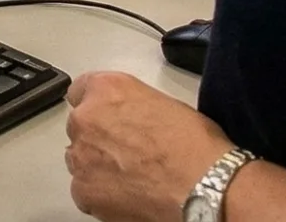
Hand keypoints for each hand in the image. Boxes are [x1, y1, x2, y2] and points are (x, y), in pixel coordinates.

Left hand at [65, 72, 227, 221]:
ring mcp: (81, 155)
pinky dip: (101, 194)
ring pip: (80, 158)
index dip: (98, 107)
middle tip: (129, 153)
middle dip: (99, 138)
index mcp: (107, 89)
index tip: (106, 117)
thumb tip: (132, 121)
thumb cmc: (197, 148)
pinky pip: (84, 189)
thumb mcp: (166, 106)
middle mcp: (86, 118)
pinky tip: (130, 196)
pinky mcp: (83, 189)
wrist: (206, 187)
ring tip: (134, 177)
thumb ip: (134, 107)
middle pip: (81, 127)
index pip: (81, 90)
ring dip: (98, 165)